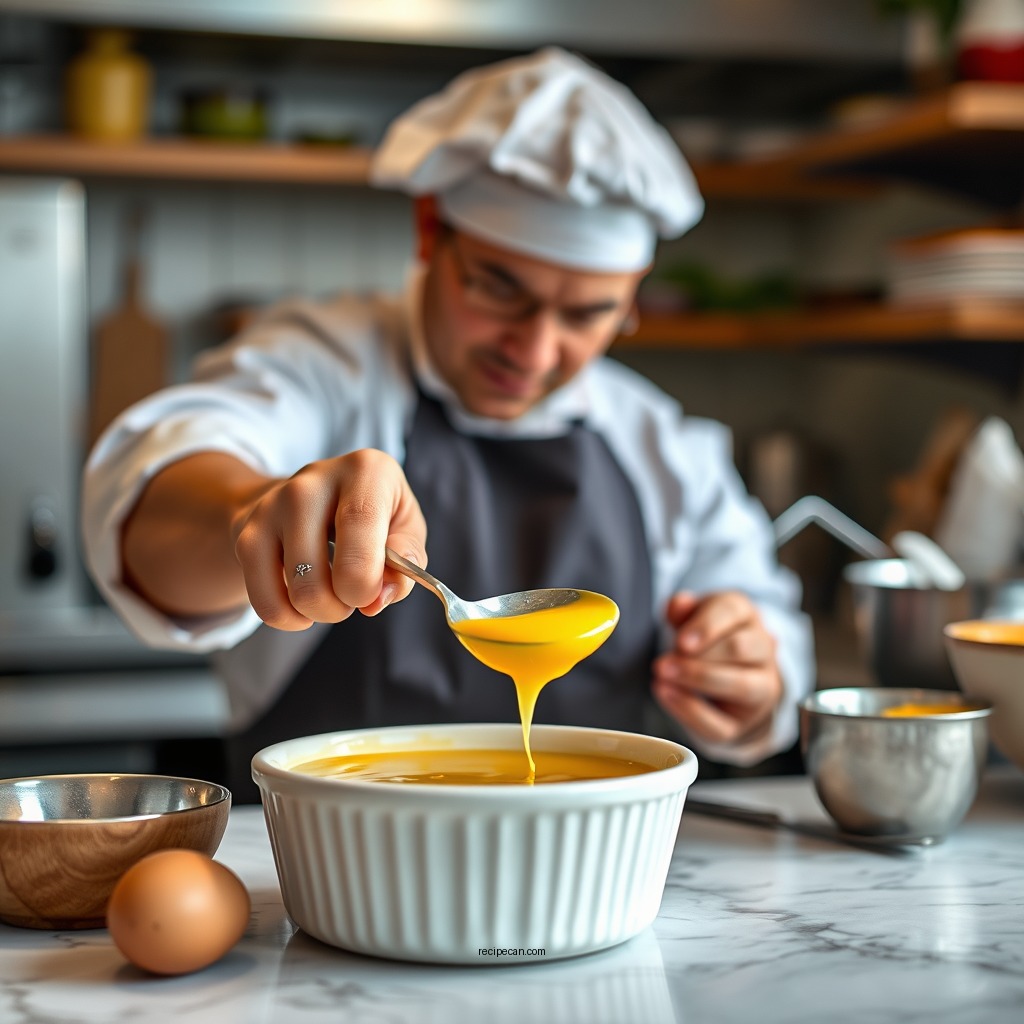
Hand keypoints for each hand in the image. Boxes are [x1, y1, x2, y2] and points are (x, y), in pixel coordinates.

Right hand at [231, 449, 426, 630]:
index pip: (359, 522)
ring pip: (294, 590)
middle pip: (319, 572)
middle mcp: (312, 482)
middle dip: (343, 605)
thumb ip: (406, 561)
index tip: (370, 596)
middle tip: (353, 595)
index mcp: (365, 471)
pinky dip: (288, 617)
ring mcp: (273, 505)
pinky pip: (264, 601)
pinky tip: (302, 605)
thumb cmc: (373, 515)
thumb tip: (379, 597)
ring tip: (331, 595)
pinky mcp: (247, 532)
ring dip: (319, 612)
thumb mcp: (404, 526)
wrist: (315, 495)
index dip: (365, 575)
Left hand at [652, 591, 782, 746]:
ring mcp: (760, 689)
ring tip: (663, 676)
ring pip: (742, 686)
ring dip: (699, 680)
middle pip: (741, 648)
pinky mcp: (742, 723)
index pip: (734, 611)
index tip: (681, 641)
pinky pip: (721, 724)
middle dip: (700, 656)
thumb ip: (683, 609)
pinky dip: (690, 712)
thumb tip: (678, 605)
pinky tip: (666, 695)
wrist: (729, 678)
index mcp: (746, 616)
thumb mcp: (694, 617)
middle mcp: (762, 650)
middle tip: (664, 662)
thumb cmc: (708, 641)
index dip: (707, 625)